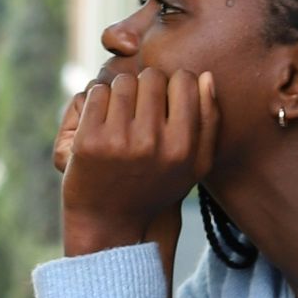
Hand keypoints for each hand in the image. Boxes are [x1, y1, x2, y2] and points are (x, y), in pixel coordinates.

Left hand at [60, 67, 217, 256]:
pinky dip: (98, 100)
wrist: (110, 221)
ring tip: (121, 114)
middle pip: (152, 77)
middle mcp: (152, 143)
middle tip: (140, 106)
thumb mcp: (194, 165)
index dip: (174, 84)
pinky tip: (102, 120)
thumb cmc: (156, 186)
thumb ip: (209, 121)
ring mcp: (118, 142)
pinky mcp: (89, 141)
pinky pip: (97, 94)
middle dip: (146, 85)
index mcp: (182, 147)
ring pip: (123, 81)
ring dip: (121, 91)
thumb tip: (206, 77)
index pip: (184, 80)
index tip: (165, 100)